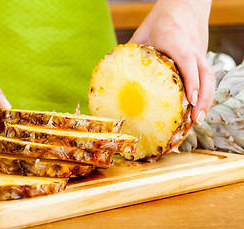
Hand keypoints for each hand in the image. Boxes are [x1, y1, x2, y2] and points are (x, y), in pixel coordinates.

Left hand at [129, 0, 213, 123]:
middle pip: (205, 74)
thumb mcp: (142, 33)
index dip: (191, 80)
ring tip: (197, 120)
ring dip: (206, 100)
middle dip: (203, 98)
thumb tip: (116, 76)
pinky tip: (197, 108)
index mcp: (175, 39)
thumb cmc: (160, 20)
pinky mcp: (202, 58)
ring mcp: (200, 53)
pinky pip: (207, 77)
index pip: (187, 60)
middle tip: (195, 120)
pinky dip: (204, 94)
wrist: (184, 6)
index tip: (190, 99)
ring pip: (210, 77)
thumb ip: (132, 52)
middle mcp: (192, 47)